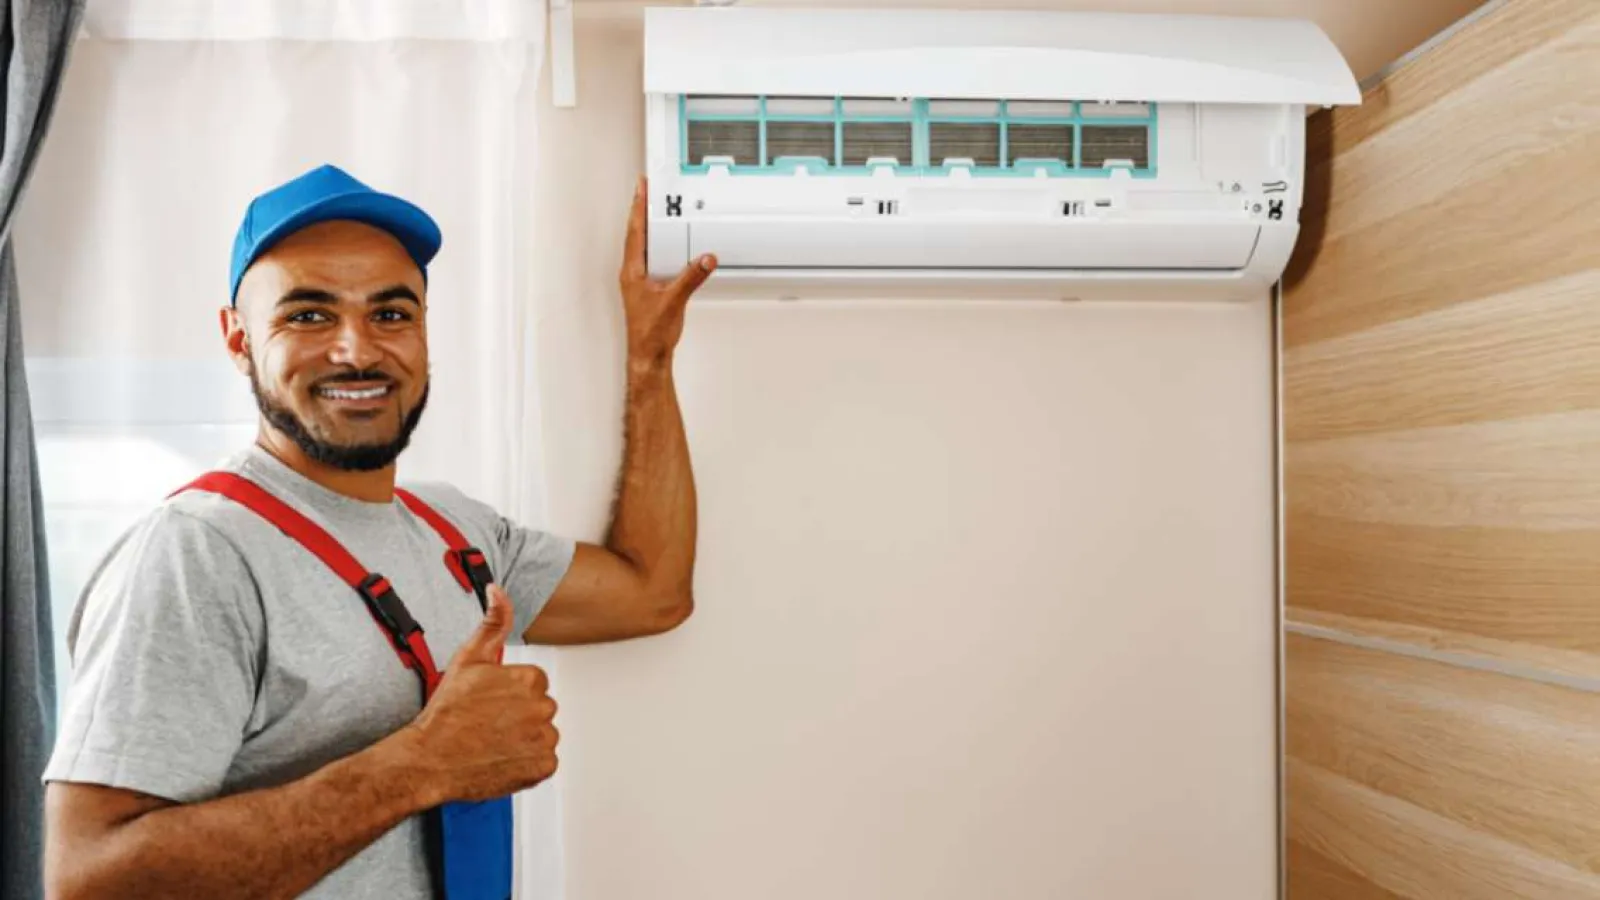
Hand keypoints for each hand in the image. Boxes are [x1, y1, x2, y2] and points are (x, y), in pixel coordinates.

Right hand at [403, 585, 558, 802]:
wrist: (429, 759)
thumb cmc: (445, 713)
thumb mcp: (467, 658)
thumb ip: (492, 622)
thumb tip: (498, 590)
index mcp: (529, 679)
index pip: (534, 683)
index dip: (510, 692)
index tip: (490, 702)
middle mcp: (542, 708)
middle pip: (541, 707)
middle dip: (520, 714)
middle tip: (488, 723)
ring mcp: (543, 739)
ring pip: (543, 733)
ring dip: (524, 738)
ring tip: (492, 741)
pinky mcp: (542, 766)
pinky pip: (544, 761)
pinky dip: (527, 762)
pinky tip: (502, 757)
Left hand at [621, 175, 715, 364]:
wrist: (648, 355)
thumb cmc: (651, 333)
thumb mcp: (675, 301)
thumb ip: (692, 278)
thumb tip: (705, 259)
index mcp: (632, 272)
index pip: (635, 232)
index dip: (638, 208)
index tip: (641, 189)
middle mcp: (632, 273)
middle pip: (635, 234)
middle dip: (640, 211)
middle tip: (645, 191)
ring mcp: (638, 281)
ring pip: (641, 246)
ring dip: (646, 227)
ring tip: (652, 210)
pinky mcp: (646, 288)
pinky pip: (649, 259)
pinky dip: (655, 246)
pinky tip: (664, 245)